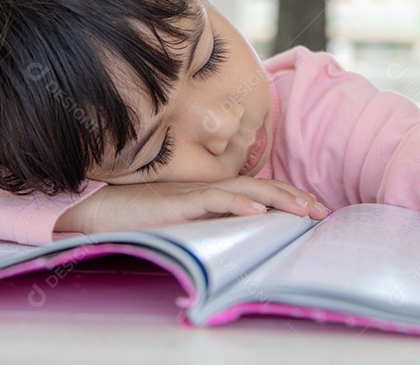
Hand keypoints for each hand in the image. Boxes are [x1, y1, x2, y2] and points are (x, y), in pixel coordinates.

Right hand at [55, 177, 328, 234]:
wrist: (97, 213)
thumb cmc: (138, 218)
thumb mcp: (184, 222)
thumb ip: (210, 221)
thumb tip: (244, 230)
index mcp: (212, 193)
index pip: (259, 192)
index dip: (288, 199)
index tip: (316, 211)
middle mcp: (208, 188)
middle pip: (261, 188)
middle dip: (294, 199)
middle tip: (322, 212)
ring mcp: (194, 194)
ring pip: (245, 191)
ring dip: (277, 200)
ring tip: (303, 211)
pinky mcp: (178, 203)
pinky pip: (212, 201)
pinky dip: (236, 204)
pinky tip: (256, 212)